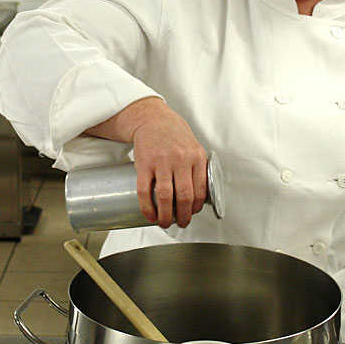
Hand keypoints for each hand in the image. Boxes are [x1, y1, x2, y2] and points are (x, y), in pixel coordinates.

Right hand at [85, 97, 207, 228]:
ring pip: (165, 197)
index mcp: (196, 157)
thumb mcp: (193, 148)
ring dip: (165, 216)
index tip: (192, 214)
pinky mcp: (144, 164)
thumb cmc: (175, 136)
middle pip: (184, 197)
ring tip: (164, 223)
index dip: (196, 207)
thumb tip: (200, 197)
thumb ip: (197, 169)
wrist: (153, 119)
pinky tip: (150, 215)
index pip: (200, 190)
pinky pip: (144, 191)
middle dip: (183, 216)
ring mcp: (161, 162)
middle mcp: (180, 159)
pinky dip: (147, 207)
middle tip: (181, 224)